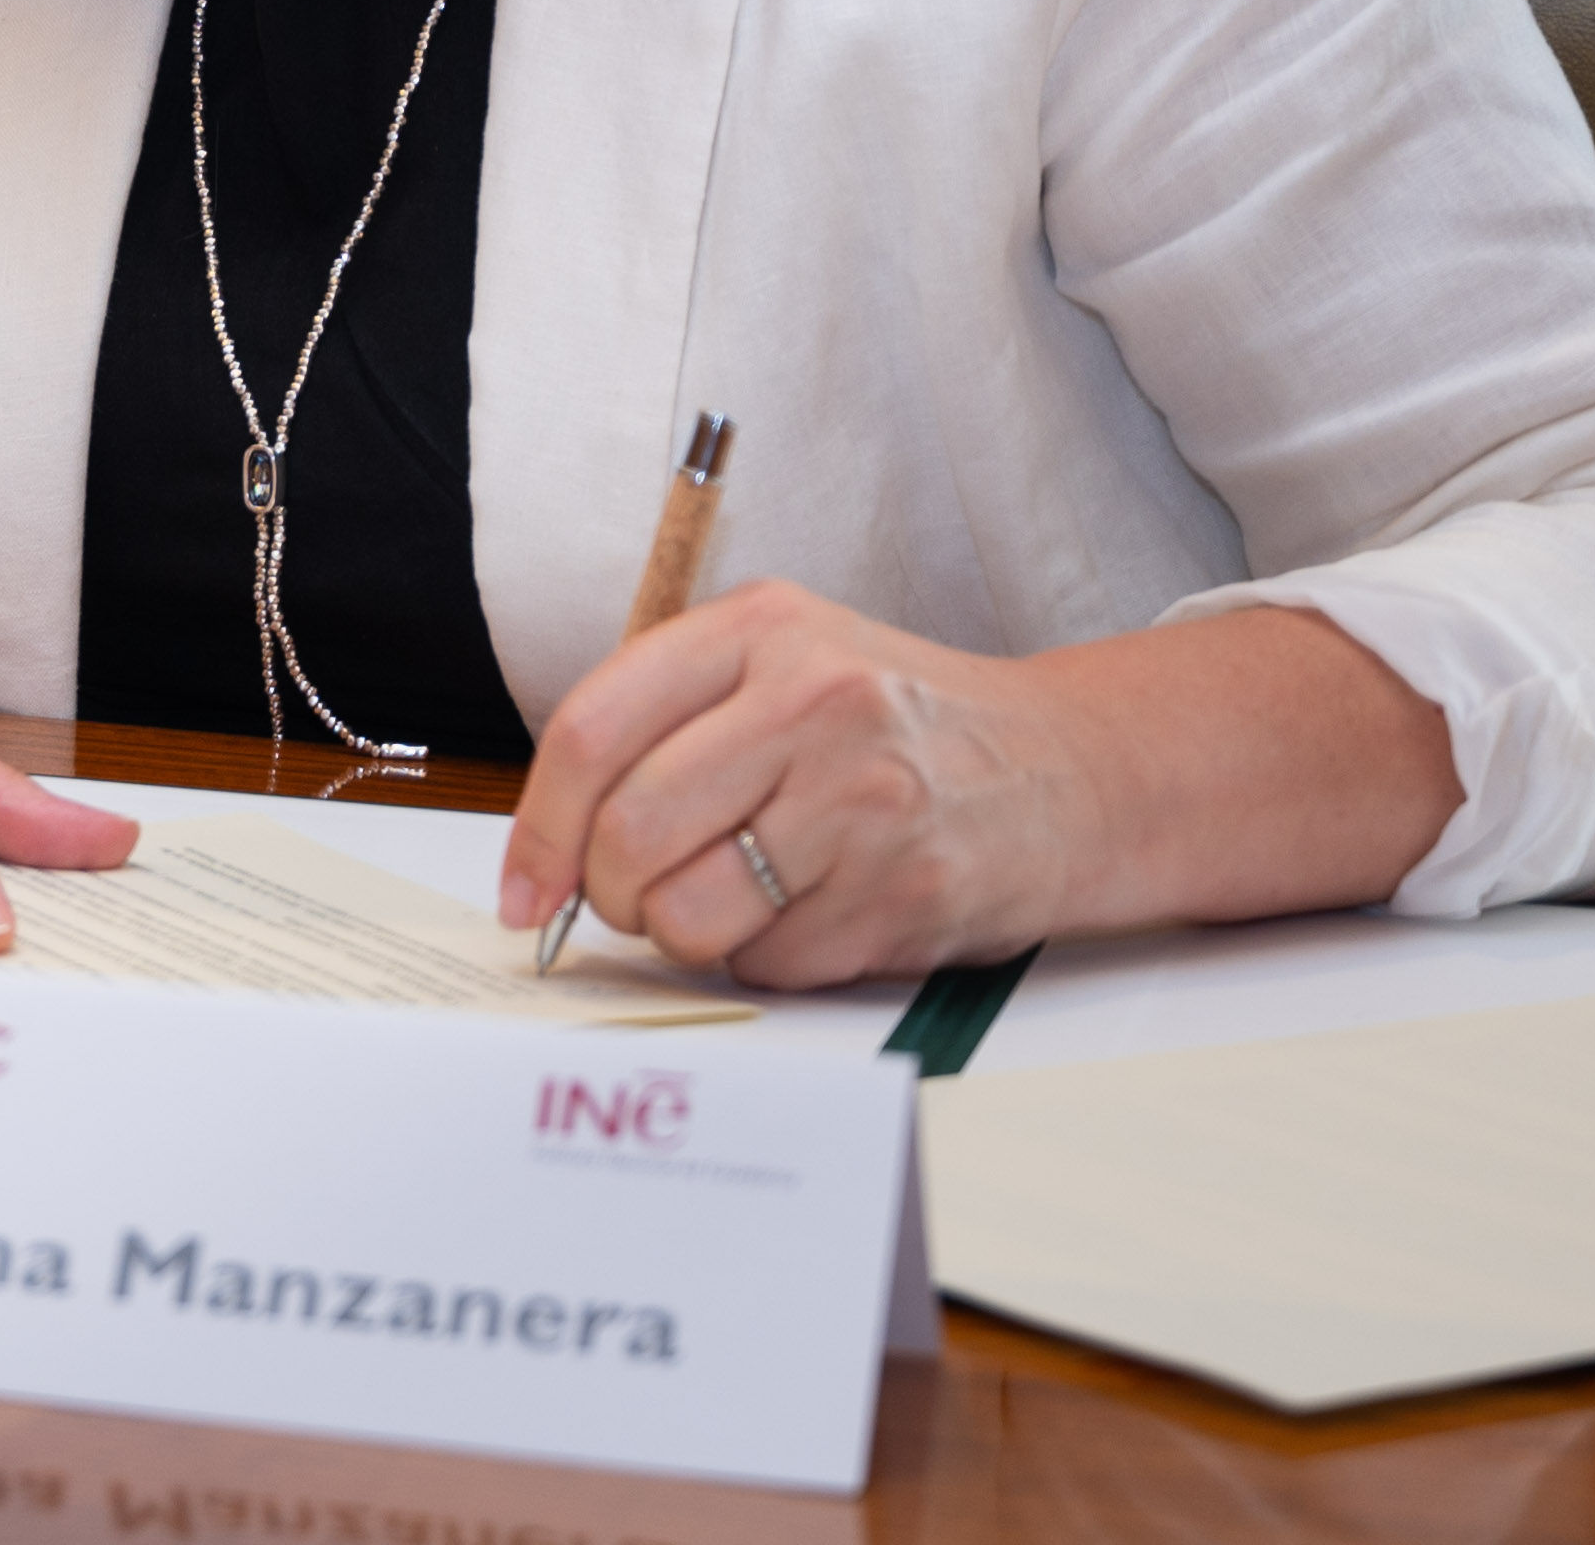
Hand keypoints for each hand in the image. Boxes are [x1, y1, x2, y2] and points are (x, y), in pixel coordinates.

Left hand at [491, 581, 1459, 986]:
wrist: (1070, 769)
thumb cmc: (897, 723)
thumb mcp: (785, 663)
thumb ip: (670, 721)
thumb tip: (549, 843)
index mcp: (758, 631)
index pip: (591, 732)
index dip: (537, 829)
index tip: (524, 891)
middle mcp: (810, 704)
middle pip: (629, 835)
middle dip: (610, 895)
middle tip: (634, 901)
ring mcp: (863, 801)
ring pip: (691, 915)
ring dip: (688, 935)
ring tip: (738, 900)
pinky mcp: (906, 892)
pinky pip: (772, 964)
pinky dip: (770, 961)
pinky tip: (819, 912)